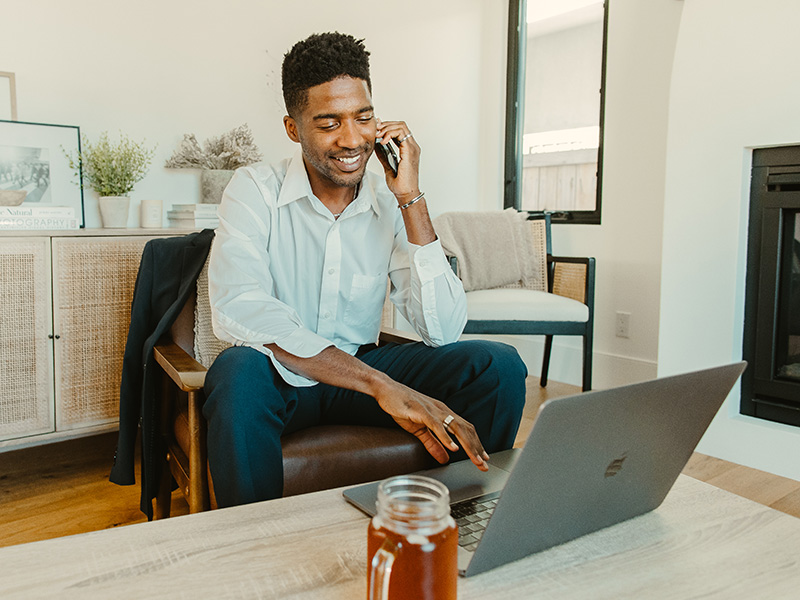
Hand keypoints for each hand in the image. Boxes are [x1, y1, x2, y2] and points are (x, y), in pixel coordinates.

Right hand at [372, 376, 489, 470]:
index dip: (476, 444)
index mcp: (443, 413)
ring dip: (468, 445)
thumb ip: (432, 444)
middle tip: (483, 464)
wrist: (386, 390)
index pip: (465, 429)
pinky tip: (453, 448)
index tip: (482, 458)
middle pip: (465, 430)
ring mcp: (433, 410)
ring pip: (456, 428)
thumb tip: (445, 458)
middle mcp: (442, 410)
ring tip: (475, 459)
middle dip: (476, 448)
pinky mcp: (422, 411)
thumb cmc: (401, 406)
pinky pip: (437, 425)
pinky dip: (447, 437)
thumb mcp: (418, 430)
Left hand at [375, 119, 421, 204]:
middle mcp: (412, 147)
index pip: (400, 130)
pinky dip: (389, 134)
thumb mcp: (388, 166)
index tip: (376, 129)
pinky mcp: (409, 151)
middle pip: (401, 125)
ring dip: (387, 128)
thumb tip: (376, 145)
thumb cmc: (400, 184)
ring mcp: (412, 148)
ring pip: (401, 126)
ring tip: (377, 135)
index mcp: (408, 149)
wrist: (405, 193)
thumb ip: (383, 155)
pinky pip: (400, 134)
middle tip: (375, 129)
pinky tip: (382, 141)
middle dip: (386, 124)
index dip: (387, 126)